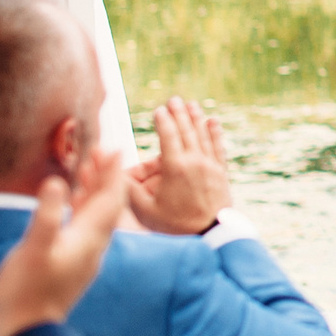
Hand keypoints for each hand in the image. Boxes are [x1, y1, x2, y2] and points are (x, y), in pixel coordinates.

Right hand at [0, 148, 126, 335]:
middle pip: (108, 204)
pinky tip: (70, 203)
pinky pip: (85, 227)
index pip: (110, 198)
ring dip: (94, 191)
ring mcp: (84, 255)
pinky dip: (82, 208)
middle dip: (105, 177)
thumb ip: (47, 214)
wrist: (26, 331)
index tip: (111, 148)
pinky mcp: (73, 262)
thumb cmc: (25, 290)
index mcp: (89, 238)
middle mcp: (94, 245)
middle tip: (98, 151)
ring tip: (86, 168)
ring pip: (97, 215)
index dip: (112, 172)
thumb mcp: (33, 248)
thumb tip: (58, 181)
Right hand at [127, 98, 233, 234]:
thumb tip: (114, 173)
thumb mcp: (146, 210)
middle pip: (187, 130)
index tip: (158, 110)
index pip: (168, 136)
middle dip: (179, 114)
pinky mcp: (221, 172)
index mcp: (176, 167)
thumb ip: (129, 190)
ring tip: (191, 105)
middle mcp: (195, 161)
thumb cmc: (175, 225)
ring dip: (196, 118)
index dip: (163, 121)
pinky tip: (213, 122)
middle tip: (173, 100)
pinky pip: (218, 147)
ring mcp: (210, 165)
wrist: (210, 235)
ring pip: (203, 135)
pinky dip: (215, 133)